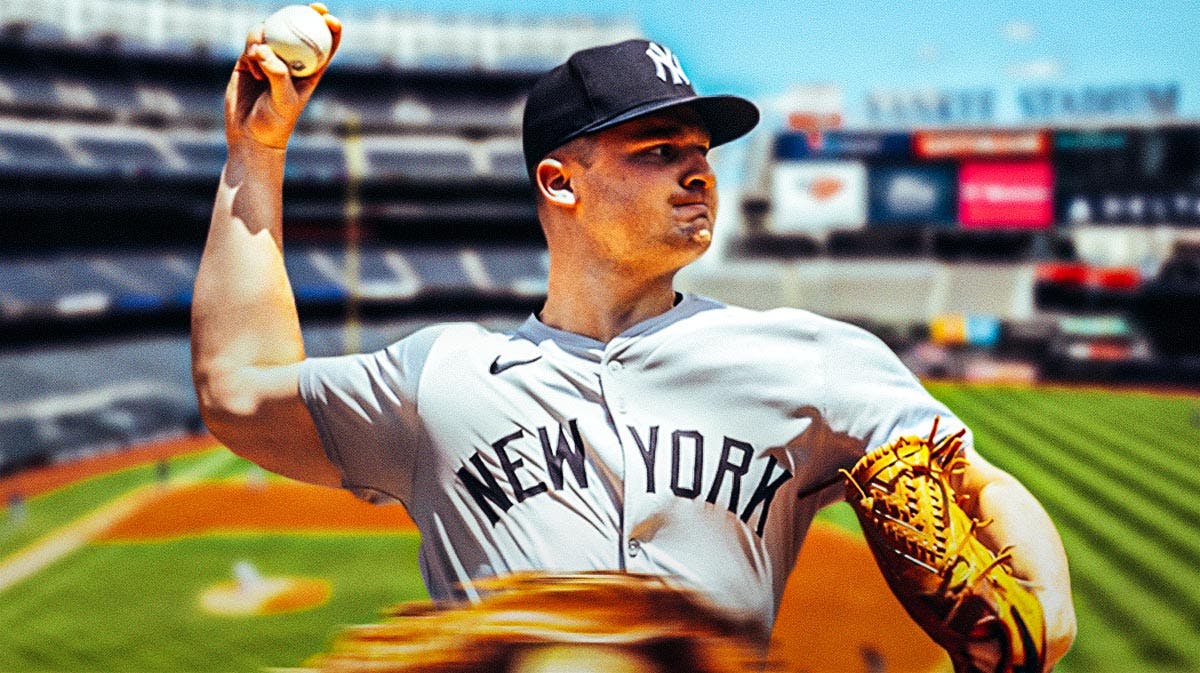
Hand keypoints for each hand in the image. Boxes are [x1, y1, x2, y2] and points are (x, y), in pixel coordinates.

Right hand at [224, 2, 341, 150]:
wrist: (249, 135)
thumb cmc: (274, 123)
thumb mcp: (282, 101)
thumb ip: (277, 75)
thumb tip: (265, 49)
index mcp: (310, 71)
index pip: (325, 44)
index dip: (330, 27)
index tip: (328, 18)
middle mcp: (291, 62)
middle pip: (300, 30)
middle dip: (306, 12)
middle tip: (310, 6)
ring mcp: (270, 58)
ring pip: (272, 32)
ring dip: (267, 36)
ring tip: (260, 57)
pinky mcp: (249, 61)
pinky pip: (252, 43)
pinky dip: (252, 48)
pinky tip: (252, 65)